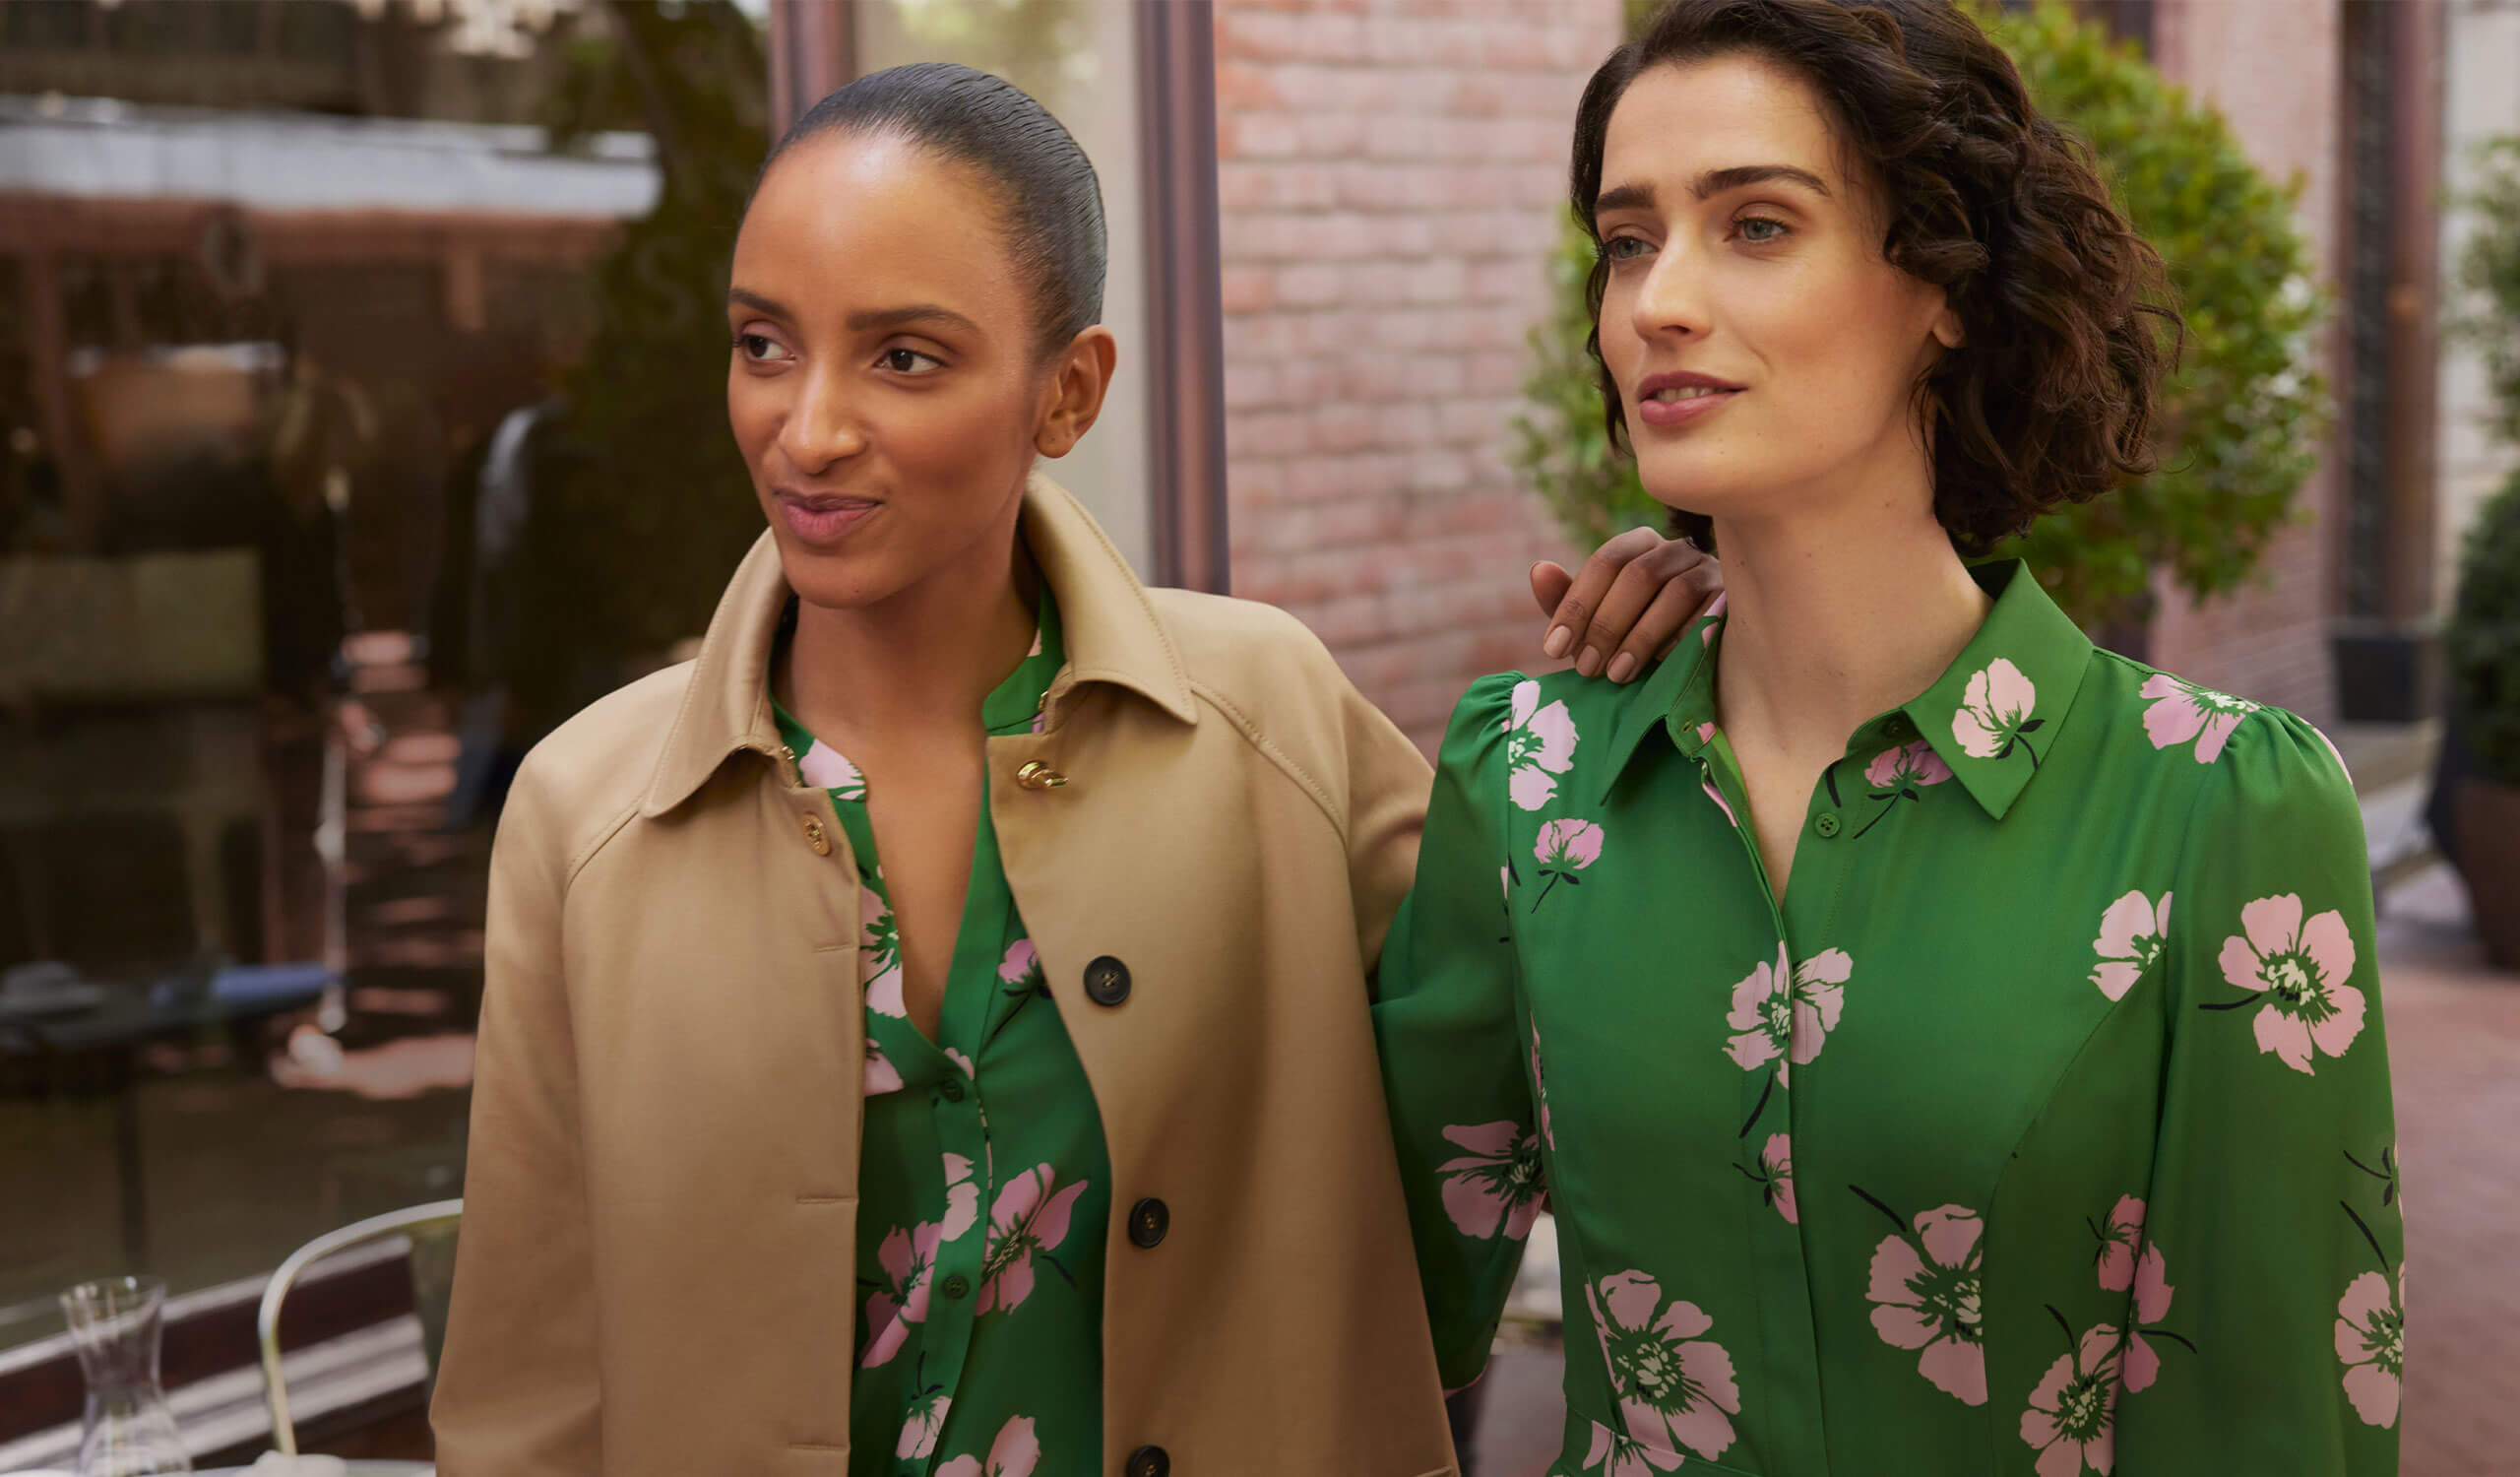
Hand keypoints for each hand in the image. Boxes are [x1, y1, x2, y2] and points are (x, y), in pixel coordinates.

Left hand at [1532, 528, 1722, 682]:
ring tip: (1616, 675)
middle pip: (1638, 574)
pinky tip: (1659, 667)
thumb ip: (1567, 600)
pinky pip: (1709, 613)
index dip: (1576, 605)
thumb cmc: (1639, 636)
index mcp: (1640, 545)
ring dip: (1640, 636)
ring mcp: (1711, 570)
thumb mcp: (1598, 621)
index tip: (1554, 649)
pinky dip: (1680, 640)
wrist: (1698, 663)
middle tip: (1586, 668)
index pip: (1605, 561)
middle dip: (1606, 624)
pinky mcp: (1735, 598)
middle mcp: (1677, 548)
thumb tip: (1538, 570)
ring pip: (1675, 591)